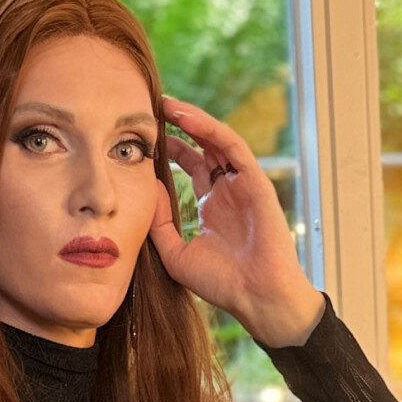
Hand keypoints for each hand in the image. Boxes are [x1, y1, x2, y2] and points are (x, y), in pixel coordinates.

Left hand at [148, 98, 323, 349]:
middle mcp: (227, 190)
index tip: (145, 137)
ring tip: (166, 105)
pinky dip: (210, 129)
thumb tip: (148, 187)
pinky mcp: (255, 181)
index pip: (189, 166)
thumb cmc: (222, 284)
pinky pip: (232, 146)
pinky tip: (187, 118)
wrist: (256, 297)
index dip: (168, 149)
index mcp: (212, 205)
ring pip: (216, 140)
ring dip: (192, 119)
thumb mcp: (177, 254)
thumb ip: (160, 223)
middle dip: (178, 127)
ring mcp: (242, 184)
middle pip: (202, 147)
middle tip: (152, 108)